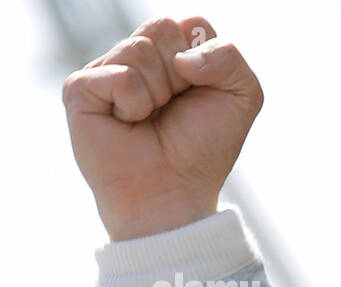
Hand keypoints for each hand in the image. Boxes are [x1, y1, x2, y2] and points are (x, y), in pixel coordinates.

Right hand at [62, 16, 263, 240]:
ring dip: (159, 93)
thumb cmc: (204, 148)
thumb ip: (229, 57)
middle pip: (163, 27)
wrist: (175, 192)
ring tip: (150, 119)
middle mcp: (137, 55)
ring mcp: (106, 69)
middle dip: (181, 74)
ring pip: (140, 48)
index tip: (202, 93)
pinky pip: (121, 76)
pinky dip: (135, 105)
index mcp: (173, 51)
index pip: (193, 22)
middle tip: (174, 108)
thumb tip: (182, 56)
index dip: (206, 60)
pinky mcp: (81, 88)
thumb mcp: (242, 97)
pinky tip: (128, 124)